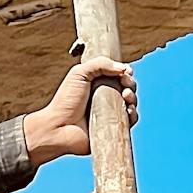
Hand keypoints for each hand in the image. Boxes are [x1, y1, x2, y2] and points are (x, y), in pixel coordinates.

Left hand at [23, 56, 137, 165]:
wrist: (58, 127)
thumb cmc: (65, 101)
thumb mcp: (80, 73)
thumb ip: (100, 64)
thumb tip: (125, 69)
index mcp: (97, 84)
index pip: (118, 75)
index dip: (125, 73)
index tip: (126, 72)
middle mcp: (105, 98)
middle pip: (127, 88)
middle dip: (131, 84)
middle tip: (125, 86)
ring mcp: (109, 114)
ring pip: (131, 104)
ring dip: (133, 98)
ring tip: (126, 96)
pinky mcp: (112, 128)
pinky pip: (130, 121)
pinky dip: (133, 114)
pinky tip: (128, 111)